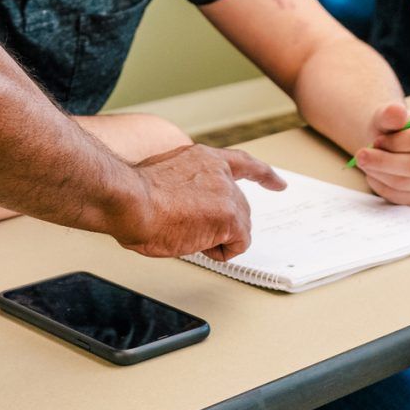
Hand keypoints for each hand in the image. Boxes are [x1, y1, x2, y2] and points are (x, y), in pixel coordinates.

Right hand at [114, 143, 285, 260]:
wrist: (130, 201)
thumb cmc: (132, 196)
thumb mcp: (164, 178)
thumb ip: (184, 186)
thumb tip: (183, 207)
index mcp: (202, 158)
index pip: (242, 163)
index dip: (263, 175)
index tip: (278, 183)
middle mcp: (220, 172)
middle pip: (240, 207)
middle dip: (226, 225)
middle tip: (194, 232)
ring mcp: (227, 194)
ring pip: (239, 227)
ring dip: (218, 237)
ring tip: (185, 234)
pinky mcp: (230, 217)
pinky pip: (238, 244)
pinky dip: (222, 251)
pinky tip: (197, 244)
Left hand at [352, 100, 409, 207]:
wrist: (389, 145)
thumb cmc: (392, 129)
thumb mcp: (387, 115)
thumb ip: (391, 113)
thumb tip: (397, 112)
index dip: (395, 143)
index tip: (377, 141)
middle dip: (383, 162)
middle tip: (361, 155)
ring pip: (406, 183)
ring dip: (379, 174)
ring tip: (366, 163)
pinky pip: (401, 198)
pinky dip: (381, 187)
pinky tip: (373, 174)